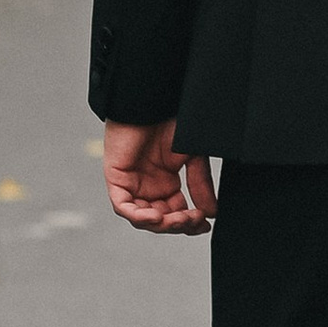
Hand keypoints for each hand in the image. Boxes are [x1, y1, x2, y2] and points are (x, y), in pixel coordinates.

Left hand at [103, 118, 216, 235]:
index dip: (190, 223)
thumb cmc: (171, 122)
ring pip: (143, 218)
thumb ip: (200, 184)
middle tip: (195, 220)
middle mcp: (148, 187)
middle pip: (162, 220)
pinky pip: (123, 207)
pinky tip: (157, 217)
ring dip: (162, 224)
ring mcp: (132, 184)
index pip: (177, 213)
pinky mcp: (117, 179)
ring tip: (180, 219)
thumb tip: (211, 213)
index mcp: (166, 183)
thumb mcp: (193, 157)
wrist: (153, 102)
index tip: (206, 224)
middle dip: (179, 224)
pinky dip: (139, 216)